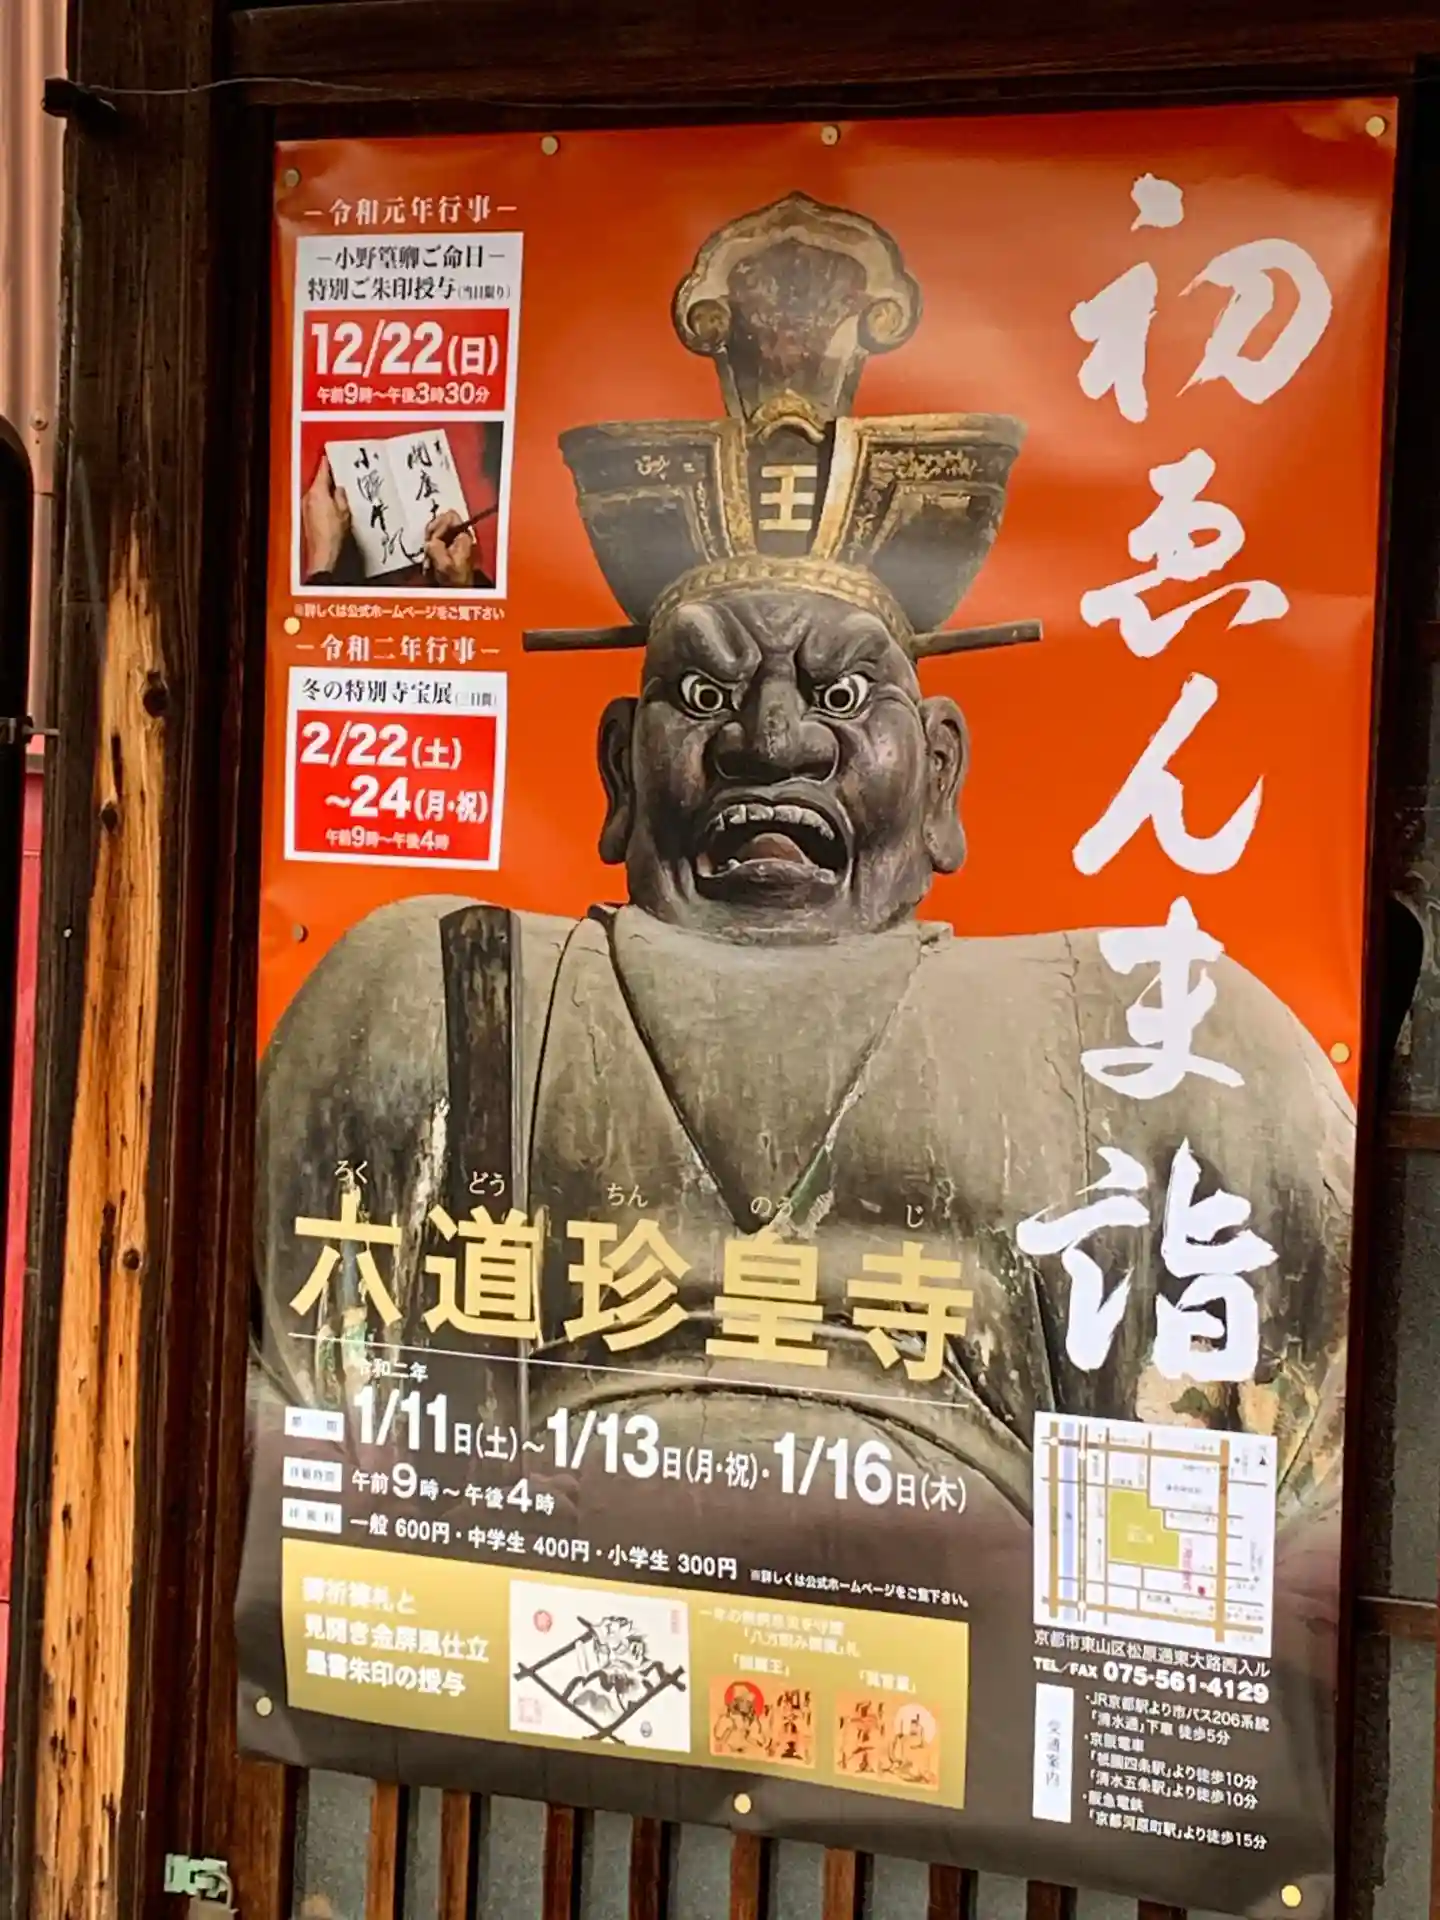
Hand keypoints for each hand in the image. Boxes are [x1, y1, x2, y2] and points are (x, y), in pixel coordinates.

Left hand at [302, 456, 350, 577]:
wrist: (323, 555)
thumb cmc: (333, 535)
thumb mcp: (344, 512)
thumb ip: (341, 496)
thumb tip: (339, 489)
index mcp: (318, 491)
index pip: (322, 470)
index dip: (327, 462)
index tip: (330, 455)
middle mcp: (308, 497)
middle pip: (318, 481)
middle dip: (328, 478)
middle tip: (339, 474)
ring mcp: (306, 507)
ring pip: (316, 492)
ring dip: (326, 491)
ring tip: (338, 493)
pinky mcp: (307, 517)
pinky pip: (315, 503)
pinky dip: (323, 502)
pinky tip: (332, 507)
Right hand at [424, 510, 475, 588]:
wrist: (457, 592)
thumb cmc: (455, 580)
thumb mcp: (444, 564)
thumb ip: (436, 548)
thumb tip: (430, 541)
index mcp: (463, 537)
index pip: (450, 516)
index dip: (438, 525)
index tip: (433, 539)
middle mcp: (459, 536)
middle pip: (441, 521)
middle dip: (431, 534)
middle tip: (429, 547)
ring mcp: (453, 541)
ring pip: (436, 531)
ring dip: (429, 544)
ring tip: (429, 558)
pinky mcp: (447, 547)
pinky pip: (434, 541)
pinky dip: (429, 550)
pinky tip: (430, 561)